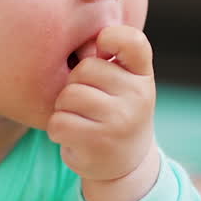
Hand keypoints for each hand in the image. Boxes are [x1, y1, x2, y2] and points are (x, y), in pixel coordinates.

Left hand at [48, 25, 157, 200]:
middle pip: (84, 69)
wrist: (126, 164)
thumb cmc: (117, 112)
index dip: (111, 36)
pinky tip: (73, 136)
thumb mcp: (125, 84)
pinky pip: (59, 122)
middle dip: (75, 84)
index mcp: (142, 76)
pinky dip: (57, 129)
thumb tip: (86, 43)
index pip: (132, 42)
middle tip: (85, 102)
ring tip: (79, 119)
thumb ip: (110, 61)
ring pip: (68, 95)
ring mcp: (120, 120)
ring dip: (64, 108)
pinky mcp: (99, 142)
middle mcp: (138, 96)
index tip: (101, 48)